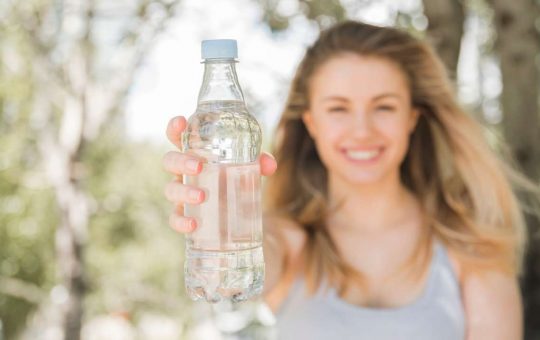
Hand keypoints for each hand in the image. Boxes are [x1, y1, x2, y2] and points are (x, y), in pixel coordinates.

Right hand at [163, 116, 277, 232]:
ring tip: (201, 196)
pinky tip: (193, 224)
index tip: (181, 121)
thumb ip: (258, 163)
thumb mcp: (247, 168)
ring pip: (171, 189)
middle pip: (170, 161)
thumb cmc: (234, 179)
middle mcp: (184, 171)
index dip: (175, 128)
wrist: (237, 213)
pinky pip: (175, 218)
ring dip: (184, 191)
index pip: (178, 137)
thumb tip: (269, 164)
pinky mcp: (184, 215)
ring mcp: (182, 194)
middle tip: (199, 166)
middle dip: (181, 162)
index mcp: (195, 153)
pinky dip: (181, 221)